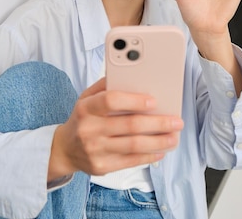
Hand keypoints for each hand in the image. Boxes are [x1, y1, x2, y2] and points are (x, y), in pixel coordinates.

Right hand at [48, 78, 183, 179]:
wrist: (65, 149)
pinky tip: (161, 150)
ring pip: (133, 145)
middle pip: (129, 125)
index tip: (154, 101)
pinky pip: (131, 161)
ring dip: (158, 141)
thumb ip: (105, 85)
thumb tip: (131, 74)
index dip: (134, 100)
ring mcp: (95, 149)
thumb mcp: (86, 98)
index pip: (110, 101)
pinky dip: (149, 156)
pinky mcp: (102, 166)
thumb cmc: (83, 118)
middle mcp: (89, 129)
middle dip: (157, 123)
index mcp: (86, 108)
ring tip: (174, 137)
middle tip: (176, 121)